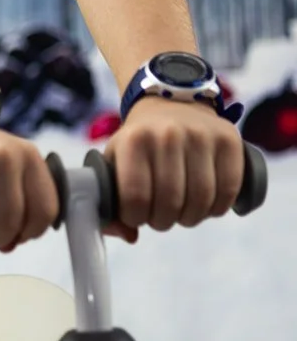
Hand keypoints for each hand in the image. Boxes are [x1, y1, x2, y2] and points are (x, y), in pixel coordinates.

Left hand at [103, 97, 244, 241]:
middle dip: (163, 221)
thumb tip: (129, 236)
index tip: (136, 215)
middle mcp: (168, 135)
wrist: (170, 104)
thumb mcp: (115, 162)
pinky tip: (205, 204)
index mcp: (134, 141)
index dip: (135, 217)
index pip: (135, 198)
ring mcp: (202, 135)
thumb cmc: (139, 143)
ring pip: (201, 201)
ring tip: (181, 212)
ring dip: (190, 218)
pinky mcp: (229, 139)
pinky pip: (229, 190)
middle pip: (170, 204)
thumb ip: (111, 202)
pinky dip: (217, 208)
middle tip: (160, 216)